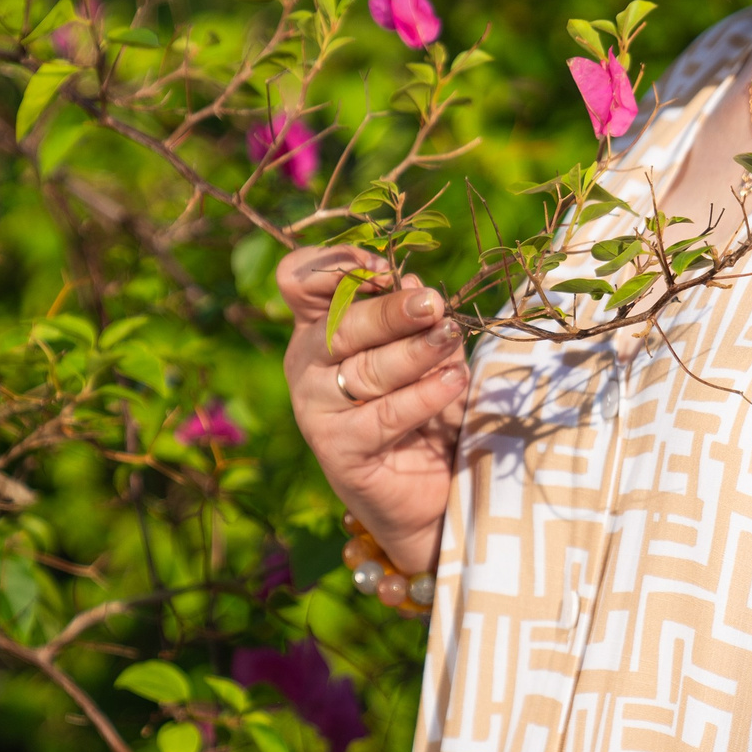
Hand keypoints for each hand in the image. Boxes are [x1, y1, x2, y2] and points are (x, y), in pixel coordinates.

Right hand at [277, 245, 468, 573]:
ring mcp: (315, 407)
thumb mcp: (424, 351)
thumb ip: (415, 318)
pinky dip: (424, 396)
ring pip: (365, 369)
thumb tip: (412, 281)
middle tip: (433, 304)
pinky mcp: (336, 449)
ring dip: (415, 351)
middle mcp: (306, 361)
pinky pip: (384, 415)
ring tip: (451, 338)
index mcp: (319, 324)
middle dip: (390, 311)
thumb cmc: (422, 404)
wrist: (426, 486)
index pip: (298, 280)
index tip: (382, 268)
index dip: (334, 266)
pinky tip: (453, 382)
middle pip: (337, 324)